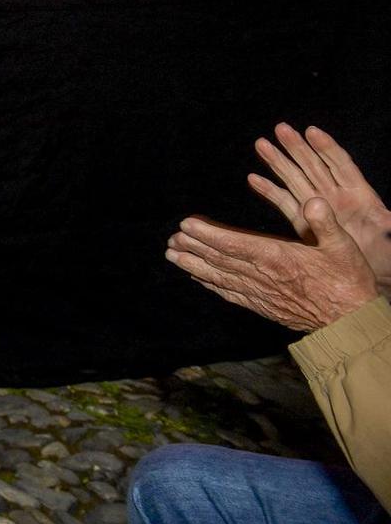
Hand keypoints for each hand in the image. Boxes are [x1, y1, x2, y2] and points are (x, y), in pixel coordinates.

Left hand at [167, 201, 379, 331]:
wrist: (352, 322)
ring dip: (194, 265)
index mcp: (279, 259)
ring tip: (172, 255)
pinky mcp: (264, 306)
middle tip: (171, 238)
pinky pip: (231, 294)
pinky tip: (198, 278)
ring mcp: (261, 294)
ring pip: (221, 277)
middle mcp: (264, 277)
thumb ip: (326, 223)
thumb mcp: (344, 247)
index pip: (235, 244)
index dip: (208, 234)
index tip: (186, 224)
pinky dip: (211, 285)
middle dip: (193, 247)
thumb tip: (313, 200)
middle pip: (220, 260)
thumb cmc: (349, 282)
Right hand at [250, 124, 390, 288]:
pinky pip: (285, 203)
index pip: (341, 166)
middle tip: (281, 129)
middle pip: (314, 166)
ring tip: (261, 144)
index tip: (312, 131)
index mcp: (359, 196)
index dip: (327, 148)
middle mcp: (336, 197)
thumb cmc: (388, 254)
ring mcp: (319, 208)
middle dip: (297, 147)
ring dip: (278, 162)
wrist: (374, 273)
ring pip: (296, 179)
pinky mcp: (305, 223)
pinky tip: (254, 179)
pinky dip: (270, 191)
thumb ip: (389, 226)